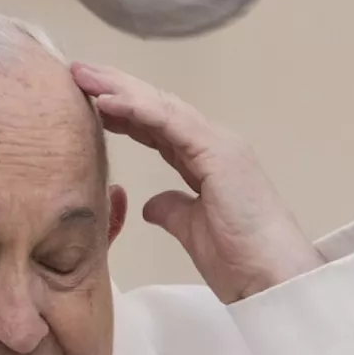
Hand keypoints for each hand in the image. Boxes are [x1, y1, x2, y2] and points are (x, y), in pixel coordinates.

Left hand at [71, 62, 323, 303]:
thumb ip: (173, 210)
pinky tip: (107, 101)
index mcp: (207, 160)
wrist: (276, 281)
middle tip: (77, 73)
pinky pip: (170, 122)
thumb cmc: (241, 262)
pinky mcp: (219, 153)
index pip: (157, 125)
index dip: (123, 110)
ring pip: (161, 106)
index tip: (88, 101)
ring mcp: (219, 144)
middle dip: (115, 87)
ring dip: (120, 88)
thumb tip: (151, 204)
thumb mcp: (193, 231)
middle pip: (157, 106)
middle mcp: (214, 143)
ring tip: (82, 76)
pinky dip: (137, 108)